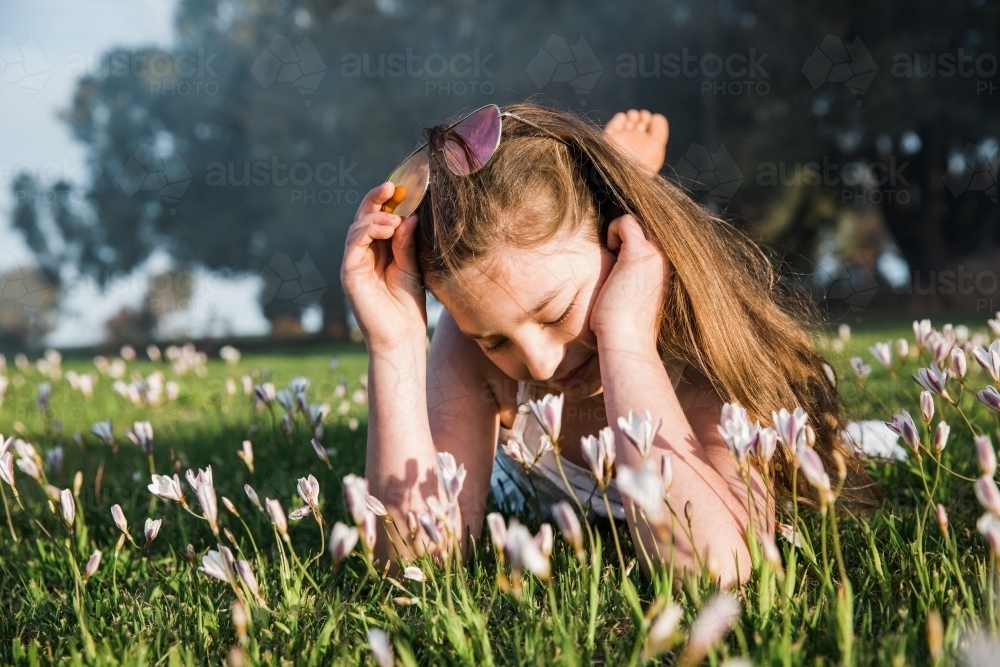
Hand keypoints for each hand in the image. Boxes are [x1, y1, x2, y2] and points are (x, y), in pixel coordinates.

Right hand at [341, 182, 426, 350]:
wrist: (401, 336)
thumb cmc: (407, 305)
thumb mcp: (411, 266)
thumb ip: (406, 242)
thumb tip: (409, 215)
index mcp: (379, 250)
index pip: (379, 218)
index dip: (388, 201)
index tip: (404, 187)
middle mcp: (364, 254)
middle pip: (364, 217)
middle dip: (377, 199)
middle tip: (393, 186)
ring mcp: (354, 262)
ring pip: (357, 227)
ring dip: (377, 217)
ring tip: (396, 217)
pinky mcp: (349, 273)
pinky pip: (354, 243)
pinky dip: (369, 231)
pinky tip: (388, 228)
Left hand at [589, 214, 670, 347]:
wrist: (627, 341)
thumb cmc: (626, 326)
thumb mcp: (636, 293)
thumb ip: (635, 275)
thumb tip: (620, 268)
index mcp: (669, 267)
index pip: (656, 233)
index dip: (636, 236)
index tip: (620, 252)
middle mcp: (667, 257)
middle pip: (650, 222)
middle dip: (630, 229)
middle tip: (614, 249)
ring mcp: (656, 253)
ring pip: (640, 218)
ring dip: (621, 230)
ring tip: (613, 253)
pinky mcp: (639, 253)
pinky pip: (626, 221)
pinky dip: (613, 231)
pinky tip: (609, 252)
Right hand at [604, 109, 668, 174]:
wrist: (622, 171)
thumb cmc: (643, 162)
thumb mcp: (658, 147)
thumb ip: (660, 130)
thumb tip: (657, 117)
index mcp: (647, 148)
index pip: (650, 130)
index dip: (652, 122)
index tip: (653, 119)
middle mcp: (634, 144)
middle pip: (640, 124)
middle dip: (643, 117)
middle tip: (643, 117)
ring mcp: (621, 140)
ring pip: (627, 122)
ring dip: (632, 115)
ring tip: (634, 118)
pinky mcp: (608, 139)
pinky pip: (614, 125)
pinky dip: (619, 119)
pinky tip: (624, 119)